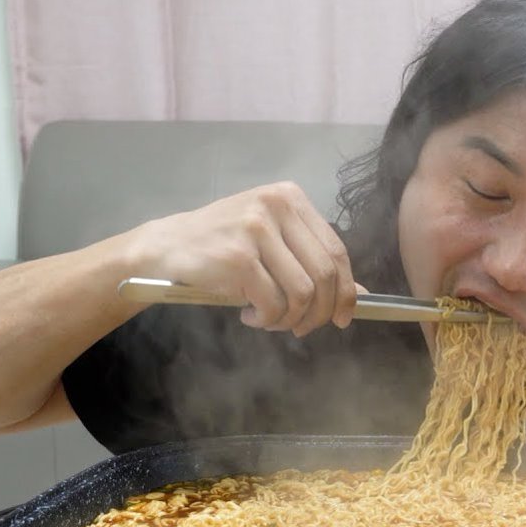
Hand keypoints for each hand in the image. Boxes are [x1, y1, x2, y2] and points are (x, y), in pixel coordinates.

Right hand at [130, 182, 359, 334]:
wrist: (166, 246)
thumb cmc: (223, 246)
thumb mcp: (272, 242)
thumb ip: (312, 262)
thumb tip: (359, 295)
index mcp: (291, 198)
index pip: (337, 251)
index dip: (345, 291)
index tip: (342, 317)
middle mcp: (277, 206)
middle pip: (324, 273)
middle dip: (320, 312)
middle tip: (304, 328)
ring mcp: (256, 229)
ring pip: (302, 292)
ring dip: (291, 319)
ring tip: (272, 321)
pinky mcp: (238, 257)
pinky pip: (273, 302)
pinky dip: (267, 319)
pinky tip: (251, 316)